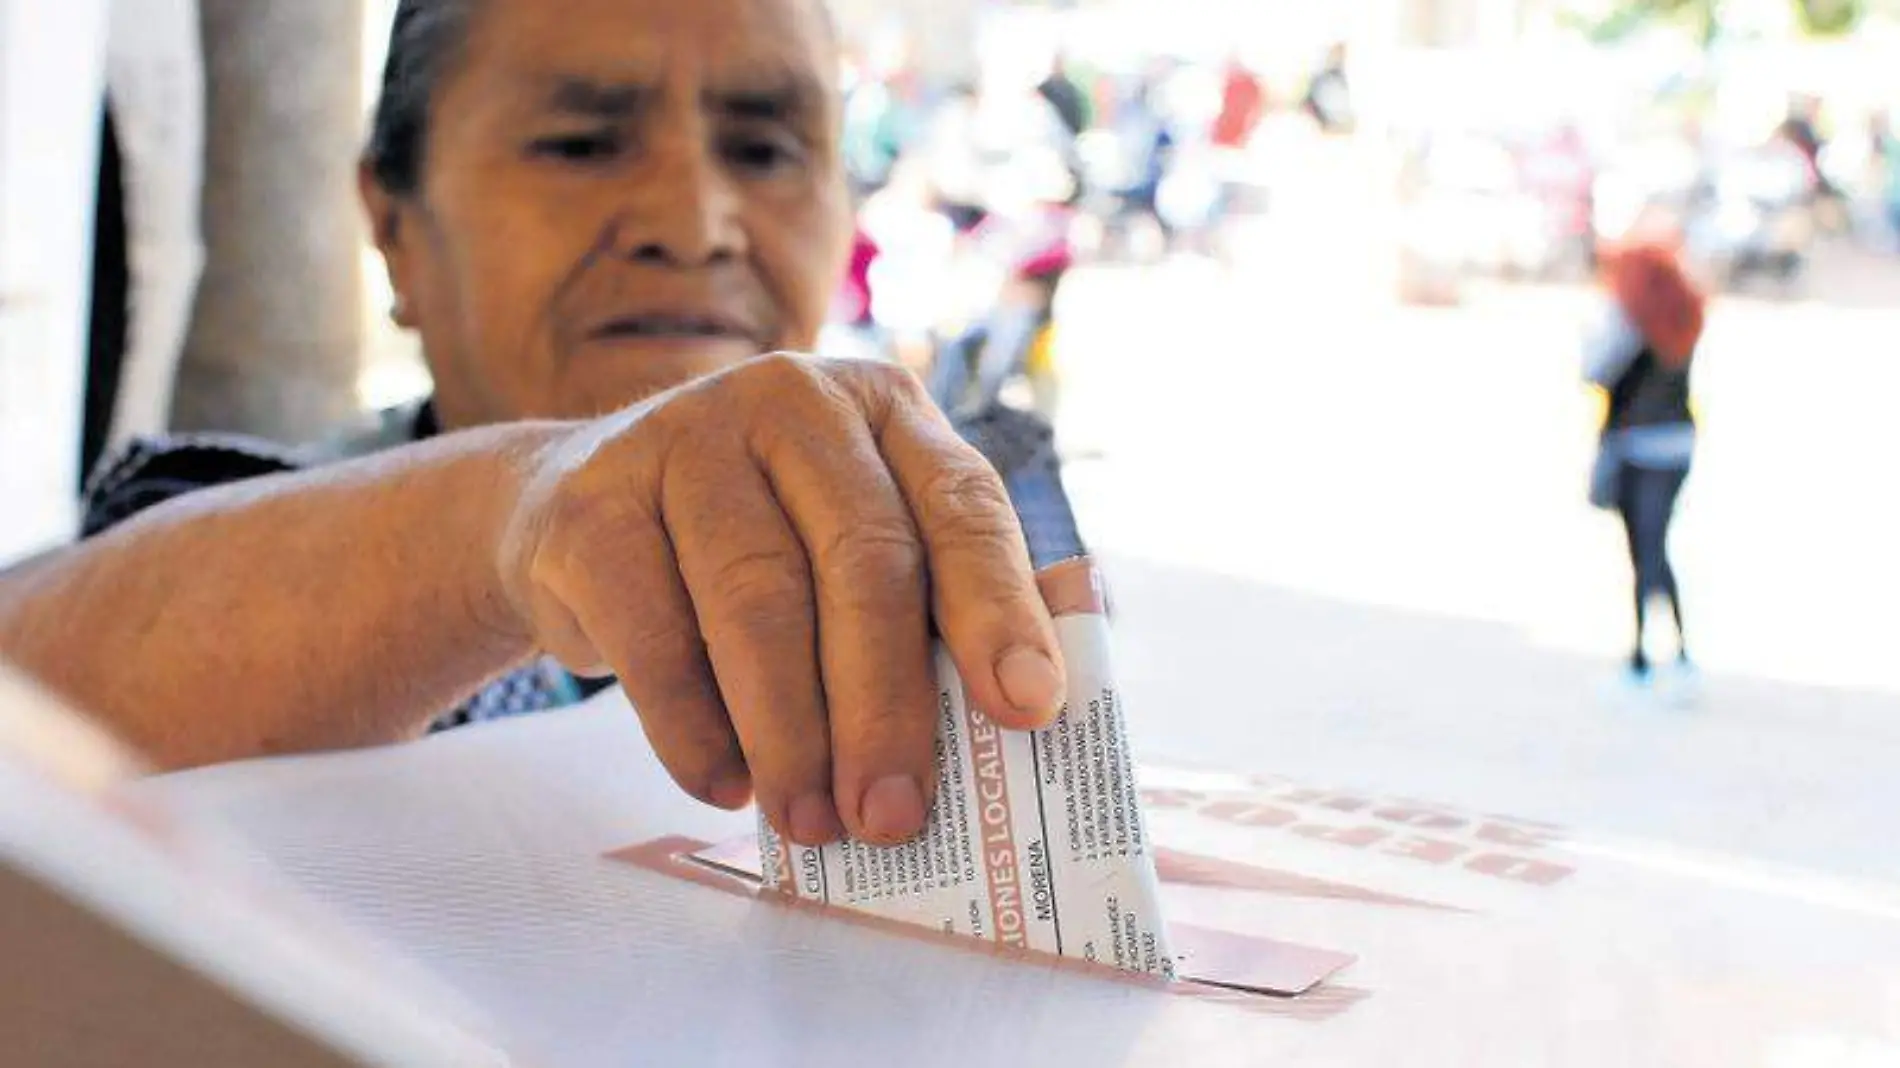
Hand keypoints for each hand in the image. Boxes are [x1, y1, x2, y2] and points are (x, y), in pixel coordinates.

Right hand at [497, 354, 1065, 845]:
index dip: (1000, 610)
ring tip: (812, 821)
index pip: (962, 506)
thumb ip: (953, 589)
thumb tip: (1063, 655)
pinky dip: (694, 729)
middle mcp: (790, 401)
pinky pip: (655, 637)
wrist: (570, 512)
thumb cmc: (757, 544)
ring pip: (757, 603)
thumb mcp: (860, 540)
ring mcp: (684, 440)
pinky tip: (725, 784)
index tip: (1028, 708)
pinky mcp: (595, 505)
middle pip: (862, 562)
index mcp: (884, 409)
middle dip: (885, 706)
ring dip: (790, 734)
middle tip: (894, 815)